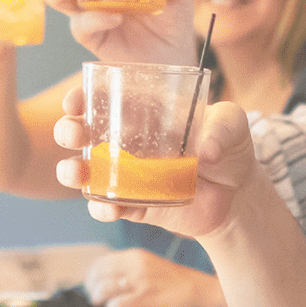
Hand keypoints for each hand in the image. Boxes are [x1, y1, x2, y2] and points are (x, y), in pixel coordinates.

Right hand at [53, 83, 262, 238]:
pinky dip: (102, 208)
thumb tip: (207, 150)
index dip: (81, 97)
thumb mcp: (233, 125)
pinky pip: (109, 207)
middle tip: (72, 134)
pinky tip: (108, 208)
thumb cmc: (231, 148)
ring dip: (71, 172)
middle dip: (67, 130)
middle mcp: (127, 142)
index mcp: (143, 113)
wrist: (238, 196)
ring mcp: (127, 175)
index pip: (103, 98)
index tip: (74, 100)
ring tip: (74, 173)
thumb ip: (223, 128)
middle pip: (83, 133)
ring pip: (86, 172)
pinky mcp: (134, 205)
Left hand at [83, 248, 209, 306]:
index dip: (91, 277)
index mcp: (134, 256)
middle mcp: (135, 266)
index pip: (100, 263)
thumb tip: (98, 279)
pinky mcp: (144, 298)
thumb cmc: (169, 281)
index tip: (93, 286)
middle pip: (98, 276)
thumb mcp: (148, 264)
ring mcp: (140, 282)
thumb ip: (126, 267)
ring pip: (104, 290)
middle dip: (93, 290)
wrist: (195, 291)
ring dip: (101, 300)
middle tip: (98, 299)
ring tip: (106, 305)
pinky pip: (116, 305)